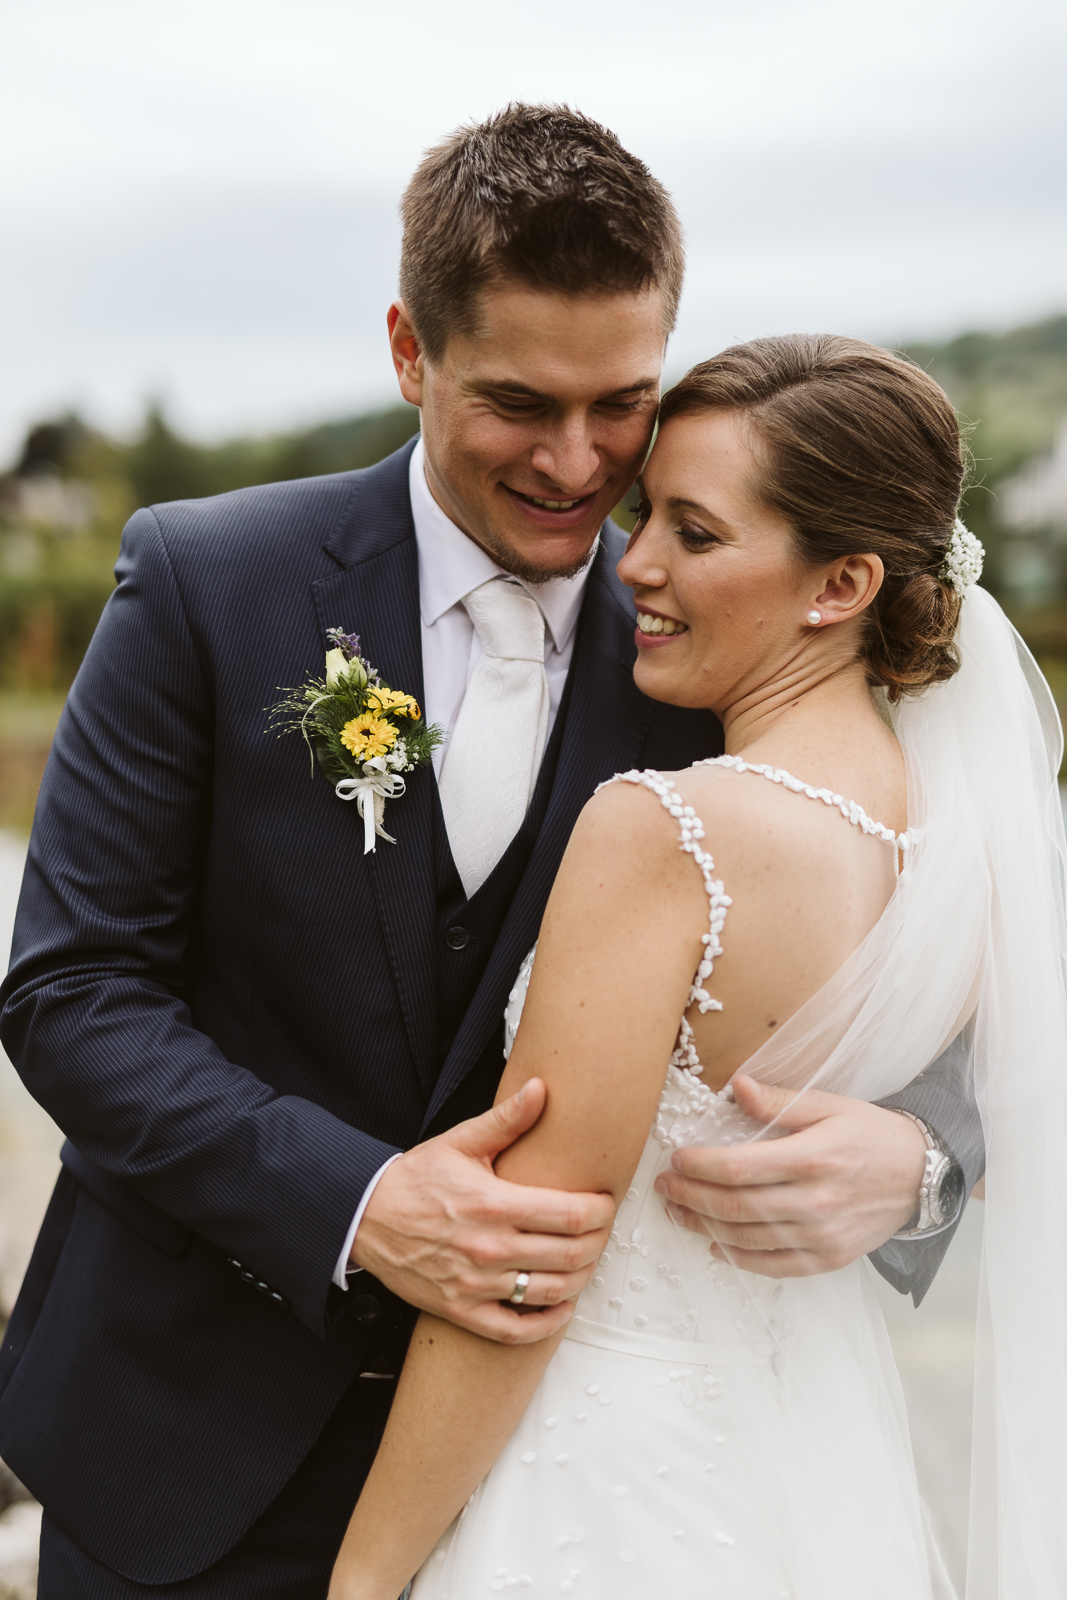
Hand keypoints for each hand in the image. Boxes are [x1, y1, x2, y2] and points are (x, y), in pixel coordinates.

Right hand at [351, 1079, 614, 1341]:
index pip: (570, 1215)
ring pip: (550, 1292)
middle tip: (602, 1230)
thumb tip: (541, 1088)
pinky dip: (546, 1324)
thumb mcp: (460, 1141)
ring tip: (586, 1261)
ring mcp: (475, 1284)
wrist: (365, 1216)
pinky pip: (515, 1331)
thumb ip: (507, 1119)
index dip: (600, 1211)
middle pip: (570, 1255)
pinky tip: (561, 1306)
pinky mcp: (461, 1310)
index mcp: (494, 1203)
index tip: (605, 1203)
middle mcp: (489, 1248)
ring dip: (580, 1279)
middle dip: (598, 1242)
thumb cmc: (416, 1178)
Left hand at [654, 1074, 927, 1275]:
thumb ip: (779, 1101)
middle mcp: (816, 1201)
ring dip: (704, 1227)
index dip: (700, 1165)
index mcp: (812, 1158)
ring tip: (677, 1211)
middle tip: (664, 1186)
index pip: (738, 1167)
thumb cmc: (871, 1135)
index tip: (677, 1158)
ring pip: (747, 1238)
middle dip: (690, 1196)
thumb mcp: (829, 1105)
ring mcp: (822, 1236)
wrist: (921, 1175)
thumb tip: (737, 1086)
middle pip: (735, 1206)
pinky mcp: (829, 1258)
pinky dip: (740, 1259)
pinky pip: (775, 1266)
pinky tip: (716, 1246)